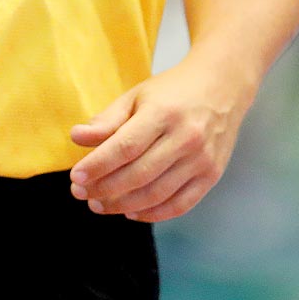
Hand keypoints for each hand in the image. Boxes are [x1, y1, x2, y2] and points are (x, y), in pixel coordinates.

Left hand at [68, 56, 250, 222]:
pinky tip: (131, 212)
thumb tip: (77, 138)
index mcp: (163, 112)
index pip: (125, 147)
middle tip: (81, 193)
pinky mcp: (212, 174)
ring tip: (99, 204)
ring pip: (157, 194)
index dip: (98, 166)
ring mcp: (202, 158)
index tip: (76, 177)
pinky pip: (180, 204)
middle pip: (139, 174)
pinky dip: (153, 214)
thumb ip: (108, 119)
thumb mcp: (137, 95)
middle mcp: (186, 137)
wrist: (222, 85)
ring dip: (123, 205)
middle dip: (105, 189)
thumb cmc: (173, 91)